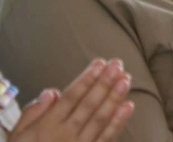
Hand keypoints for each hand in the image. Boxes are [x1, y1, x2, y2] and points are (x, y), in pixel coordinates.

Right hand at [10, 59, 133, 141]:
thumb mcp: (18, 135)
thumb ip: (33, 112)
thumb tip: (52, 92)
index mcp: (47, 126)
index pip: (71, 98)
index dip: (87, 79)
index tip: (100, 63)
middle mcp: (65, 135)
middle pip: (88, 105)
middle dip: (104, 83)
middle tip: (117, 65)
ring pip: (100, 119)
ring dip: (115, 98)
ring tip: (126, 80)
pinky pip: (106, 138)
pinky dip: (119, 122)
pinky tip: (129, 106)